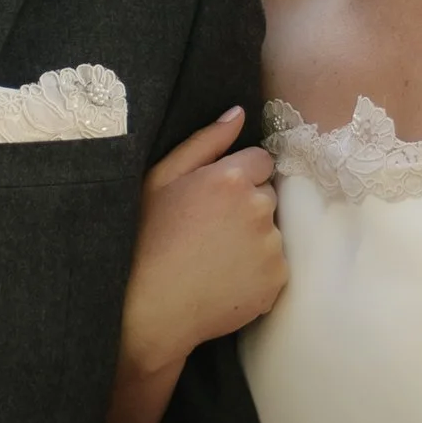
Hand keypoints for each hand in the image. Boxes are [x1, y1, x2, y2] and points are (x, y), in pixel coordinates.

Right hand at [120, 110, 285, 380]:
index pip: (261, 161)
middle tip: (211, 231)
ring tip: (215, 258)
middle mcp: (259, 208)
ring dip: (254, 240)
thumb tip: (238, 113)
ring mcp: (271, 246)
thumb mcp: (160, 179)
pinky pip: (274, 266)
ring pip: (271, 232)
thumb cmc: (145, 239)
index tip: (216, 198)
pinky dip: (257, 271)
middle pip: (267, 196)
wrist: (148, 309)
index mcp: (231, 177)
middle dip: (248, 207)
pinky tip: (224, 279)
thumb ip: (205, 142)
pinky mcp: (276, 280)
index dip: (239, 178)